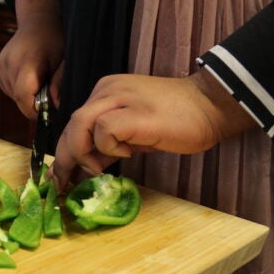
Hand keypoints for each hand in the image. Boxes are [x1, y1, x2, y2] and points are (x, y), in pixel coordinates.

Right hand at [0, 0, 62, 118]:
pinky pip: (8, 88)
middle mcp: (9, 65)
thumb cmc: (53, 39)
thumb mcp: (62, 60)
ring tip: (39, 81)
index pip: (22, 96)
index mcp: (26, 62)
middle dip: (33, 103)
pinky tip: (29, 77)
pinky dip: (19, 89)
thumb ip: (59, 83)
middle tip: (48, 95)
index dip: (34, 110)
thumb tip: (56, 106)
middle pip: (17, 98)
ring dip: (26, 96)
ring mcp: (0, 67)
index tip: (46, 113)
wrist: (37, 22)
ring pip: (12, 96)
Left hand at [50, 71, 257, 189]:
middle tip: (64, 183)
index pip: (74, 123)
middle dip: (64, 158)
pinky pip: (104, 131)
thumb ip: (109, 145)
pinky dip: (109, 147)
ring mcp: (120, 97)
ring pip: (80, 125)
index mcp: (106, 91)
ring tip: (99, 168)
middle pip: (72, 124)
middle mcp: (108, 90)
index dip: (64, 151)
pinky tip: (128, 153)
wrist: (212, 105)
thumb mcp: (134, 133)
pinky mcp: (135, 112)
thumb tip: (86, 166)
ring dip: (83, 153)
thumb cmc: (178, 120)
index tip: (60, 176)